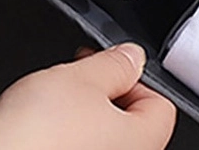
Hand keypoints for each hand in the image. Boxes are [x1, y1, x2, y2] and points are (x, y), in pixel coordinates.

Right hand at [0, 43, 176, 149]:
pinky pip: (73, 147)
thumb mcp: (82, 77)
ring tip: (50, 100)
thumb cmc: (38, 134)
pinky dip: (59, 133)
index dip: (134, 77)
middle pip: (127, 119)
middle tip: (77, 76)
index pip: (161, 105)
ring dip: (77, 111)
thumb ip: (115, 63)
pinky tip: (37, 124)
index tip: (110, 66)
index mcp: (142, 141)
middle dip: (101, 91)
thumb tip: (132, 57)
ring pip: (96, 133)